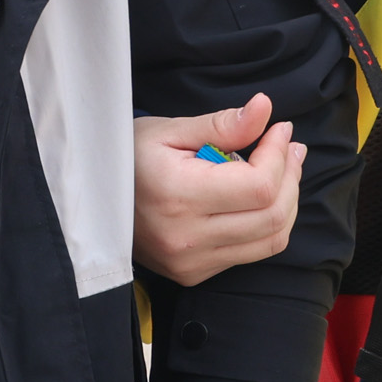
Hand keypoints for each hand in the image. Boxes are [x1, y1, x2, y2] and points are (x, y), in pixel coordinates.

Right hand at [135, 95, 302, 284]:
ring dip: (287, 201)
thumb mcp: (169, 130)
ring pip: (271, 240)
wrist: (91, 202)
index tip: (279, 130)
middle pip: (272, 215)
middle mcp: (187, 238)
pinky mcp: (193, 273)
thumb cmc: (128, 158)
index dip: (279, 155)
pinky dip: (267, 223)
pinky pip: (252, 253)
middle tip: (288, 147)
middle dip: (291, 176)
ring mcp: (191, 262)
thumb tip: (264, 108)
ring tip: (283, 168)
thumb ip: (221, 125)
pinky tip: (259, 196)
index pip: (258, 186)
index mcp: (179, 196)